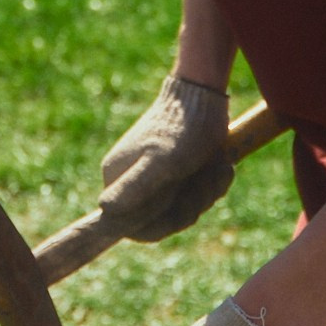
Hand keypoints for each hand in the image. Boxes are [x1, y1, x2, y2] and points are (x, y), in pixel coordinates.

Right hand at [97, 75, 233, 241]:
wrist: (204, 97)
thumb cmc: (183, 129)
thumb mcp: (162, 162)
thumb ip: (134, 187)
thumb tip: (105, 210)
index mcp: (115, 180)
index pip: (131, 227)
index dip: (159, 223)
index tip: (180, 201)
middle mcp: (129, 182)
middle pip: (160, 221)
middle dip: (190, 204)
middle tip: (206, 178)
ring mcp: (153, 179)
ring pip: (181, 210)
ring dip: (205, 193)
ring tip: (217, 167)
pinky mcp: (175, 175)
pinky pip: (192, 197)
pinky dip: (210, 186)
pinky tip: (220, 166)